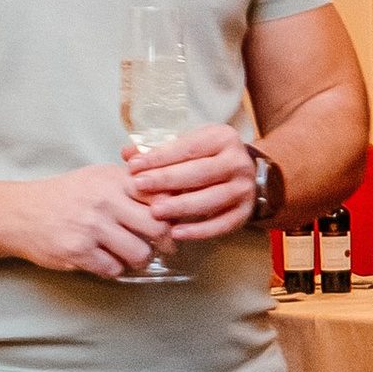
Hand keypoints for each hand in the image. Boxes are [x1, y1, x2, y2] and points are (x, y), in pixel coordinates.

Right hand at [0, 163, 178, 281]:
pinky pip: (113, 269)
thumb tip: (173, 197)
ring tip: (131, 255)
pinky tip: (106, 260)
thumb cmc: (65, 196)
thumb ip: (131, 185)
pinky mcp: (78, 251)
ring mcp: (91, 227)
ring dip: (140, 259)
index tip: (173, 220)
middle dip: (165, 241)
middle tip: (164, 245)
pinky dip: (114, 269)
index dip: (173, 211)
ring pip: (139, 253)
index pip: (161, 195)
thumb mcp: (98, 178)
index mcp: (113, 179)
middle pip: (158, 226)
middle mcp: (105, 200)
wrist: (18, 213)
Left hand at [122, 123, 260, 243]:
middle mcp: (238, 162)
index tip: (133, 166)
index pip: (188, 147)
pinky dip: (199, 231)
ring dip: (182, 206)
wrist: (241, 173)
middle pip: (200, 172)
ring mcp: (244, 188)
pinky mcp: (245, 212)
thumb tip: (127, 153)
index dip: (159, 157)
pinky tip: (177, 233)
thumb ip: (157, 149)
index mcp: (222, 138)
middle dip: (167, 180)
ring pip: (211, 198)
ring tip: (155, 212)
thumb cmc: (206, 157)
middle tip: (139, 187)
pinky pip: (222, 224)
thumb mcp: (186, 145)